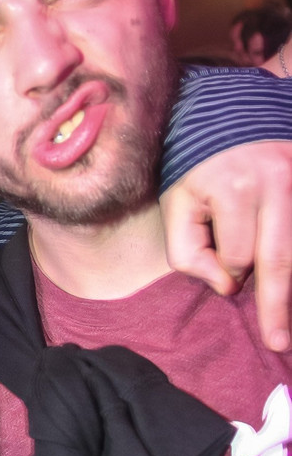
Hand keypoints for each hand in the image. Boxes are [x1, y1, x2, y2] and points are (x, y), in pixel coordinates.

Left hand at [160, 142, 291, 351]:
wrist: (232, 112)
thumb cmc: (198, 165)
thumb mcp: (176, 203)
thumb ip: (189, 251)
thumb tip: (228, 285)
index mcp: (235, 190)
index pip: (238, 256)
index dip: (230, 271)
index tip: (228, 270)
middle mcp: (278, 182)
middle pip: (281, 259)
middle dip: (279, 307)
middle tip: (278, 343)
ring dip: (290, 281)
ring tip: (285, 320)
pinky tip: (289, 280)